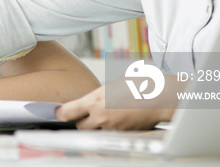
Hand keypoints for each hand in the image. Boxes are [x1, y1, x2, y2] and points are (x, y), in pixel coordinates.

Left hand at [56, 77, 175, 129]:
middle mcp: (101, 117)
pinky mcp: (123, 136)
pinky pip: (110, 135)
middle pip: (79, 126)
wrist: (162, 97)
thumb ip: (98, 95)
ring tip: (109, 114)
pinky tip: (119, 120)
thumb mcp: (113, 84)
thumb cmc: (141, 85)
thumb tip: (90, 100)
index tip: (58, 113)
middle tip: (87, 114)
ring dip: (97, 126)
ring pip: (95, 132)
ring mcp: (112, 128)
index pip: (67, 112)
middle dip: (81, 121)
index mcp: (95, 100)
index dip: (60, 114)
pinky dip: (111, 130)